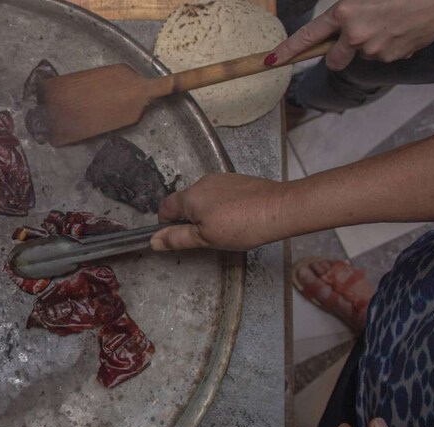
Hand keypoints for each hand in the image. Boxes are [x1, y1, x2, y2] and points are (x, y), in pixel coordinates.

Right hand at [150, 173, 288, 250]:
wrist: (280, 208)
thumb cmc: (241, 226)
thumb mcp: (205, 239)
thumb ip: (177, 238)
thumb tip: (153, 240)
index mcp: (190, 197)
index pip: (165, 207)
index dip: (167, 223)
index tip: (180, 236)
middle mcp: (202, 182)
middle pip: (185, 202)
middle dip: (190, 218)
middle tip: (207, 236)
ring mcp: (221, 178)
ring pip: (203, 197)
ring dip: (207, 211)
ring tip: (226, 227)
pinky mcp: (237, 180)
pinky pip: (220, 193)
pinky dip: (222, 205)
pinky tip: (238, 217)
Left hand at [270, 0, 433, 69]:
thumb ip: (344, 9)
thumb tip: (334, 22)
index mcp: (345, 12)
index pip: (307, 37)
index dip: (287, 50)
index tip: (271, 60)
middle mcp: (356, 35)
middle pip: (333, 59)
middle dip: (338, 52)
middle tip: (354, 34)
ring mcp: (376, 49)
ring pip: (362, 54)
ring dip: (369, 44)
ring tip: (390, 21)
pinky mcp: (394, 57)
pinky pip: (384, 55)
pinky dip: (389, 45)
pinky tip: (402, 27)